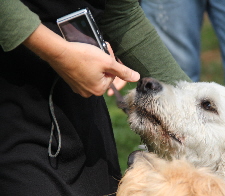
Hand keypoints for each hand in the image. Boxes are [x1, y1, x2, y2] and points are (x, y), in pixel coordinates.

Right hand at [23, 24, 139, 96]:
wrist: (58, 52)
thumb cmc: (83, 56)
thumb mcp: (107, 62)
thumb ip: (123, 71)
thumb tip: (137, 78)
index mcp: (99, 89)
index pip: (113, 76)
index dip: (110, 63)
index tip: (104, 54)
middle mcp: (89, 93)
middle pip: (103, 76)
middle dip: (103, 64)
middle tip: (98, 53)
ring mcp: (79, 89)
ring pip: (94, 75)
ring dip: (95, 64)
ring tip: (90, 55)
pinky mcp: (71, 83)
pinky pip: (84, 75)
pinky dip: (85, 67)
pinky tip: (82, 59)